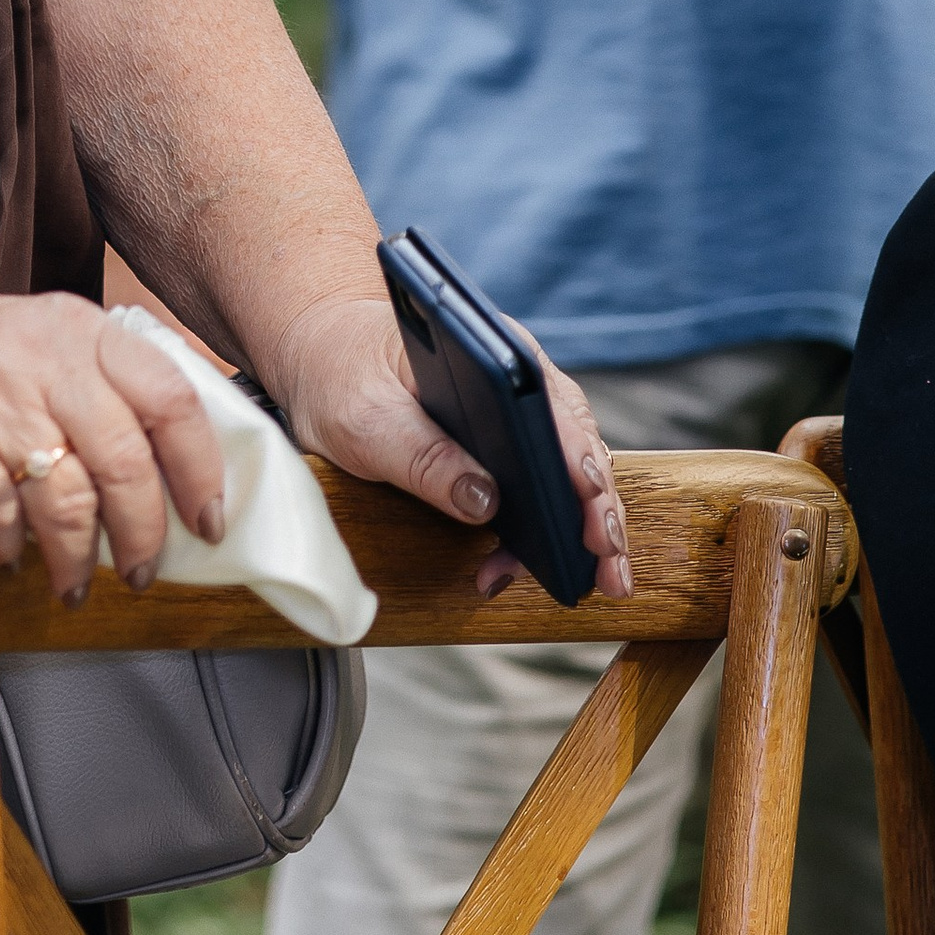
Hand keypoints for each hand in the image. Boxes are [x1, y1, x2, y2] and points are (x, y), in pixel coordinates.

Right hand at [0, 291, 226, 605]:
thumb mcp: (43, 338)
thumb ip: (105, 385)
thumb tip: (177, 468)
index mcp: (82, 331)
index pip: (171, 398)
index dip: (200, 470)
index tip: (208, 519)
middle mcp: (45, 360)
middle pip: (125, 462)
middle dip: (144, 533)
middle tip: (143, 569)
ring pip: (69, 501)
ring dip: (79, 559)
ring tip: (75, 582)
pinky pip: (2, 514)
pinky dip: (11, 548)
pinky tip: (8, 556)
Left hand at [265, 294, 632, 604]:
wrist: (325, 355)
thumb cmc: (342, 372)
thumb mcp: (365, 417)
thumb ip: (421, 456)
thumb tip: (483, 502)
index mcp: (492, 352)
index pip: (554, 408)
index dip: (579, 460)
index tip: (591, 503)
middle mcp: (518, 380)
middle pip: (578, 446)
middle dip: (599, 511)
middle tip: (609, 567)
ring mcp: (517, 414)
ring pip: (570, 472)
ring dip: (584, 529)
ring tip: (594, 582)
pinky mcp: (504, 446)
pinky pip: (541, 487)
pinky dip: (545, 532)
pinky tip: (516, 568)